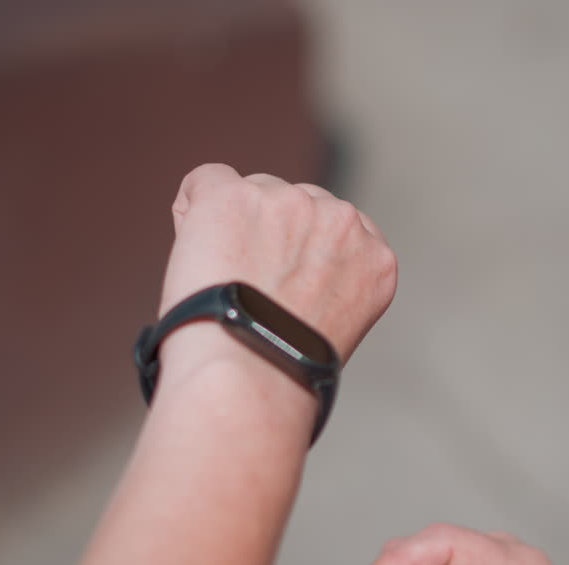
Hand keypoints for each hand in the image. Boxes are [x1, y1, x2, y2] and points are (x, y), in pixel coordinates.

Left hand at [156, 164, 396, 391]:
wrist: (247, 380)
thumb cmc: (281, 373)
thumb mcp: (336, 326)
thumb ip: (327, 282)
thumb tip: (282, 264)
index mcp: (376, 258)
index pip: (338, 230)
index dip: (304, 258)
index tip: (286, 290)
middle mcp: (342, 221)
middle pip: (296, 205)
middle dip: (272, 238)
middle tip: (251, 292)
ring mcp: (289, 203)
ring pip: (252, 193)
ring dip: (235, 229)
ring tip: (224, 285)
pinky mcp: (234, 197)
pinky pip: (204, 180)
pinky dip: (191, 212)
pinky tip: (194, 255)